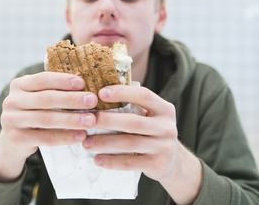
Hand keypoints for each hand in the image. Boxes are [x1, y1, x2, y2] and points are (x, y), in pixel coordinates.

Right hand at [0, 72, 98, 181]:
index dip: (62, 80)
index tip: (82, 83)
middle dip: (72, 99)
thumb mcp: (40, 97)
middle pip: (46, 99)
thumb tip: (88, 86)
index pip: (42, 79)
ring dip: (71, 119)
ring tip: (90, 120)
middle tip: (92, 101)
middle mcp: (12, 101)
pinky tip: (81, 135)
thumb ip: (56, 90)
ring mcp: (11, 120)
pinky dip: (65, 137)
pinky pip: (45, 138)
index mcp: (19, 85)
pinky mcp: (16, 139)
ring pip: (46, 119)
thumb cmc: (36, 112)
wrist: (14, 140)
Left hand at [81, 85, 202, 203]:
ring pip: (129, 143)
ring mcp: (164, 147)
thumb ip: (134, 107)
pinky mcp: (158, 165)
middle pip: (133, 122)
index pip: (144, 95)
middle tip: (87, 120)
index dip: (122, 93)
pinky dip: (112, 161)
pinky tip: (98, 159)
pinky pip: (130, 163)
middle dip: (107, 120)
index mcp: (165, 109)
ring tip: (86, 142)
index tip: (101, 93)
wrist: (172, 161)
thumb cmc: (152, 132)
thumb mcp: (151, 117)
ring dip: (104, 142)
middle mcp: (167, 127)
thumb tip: (98, 96)